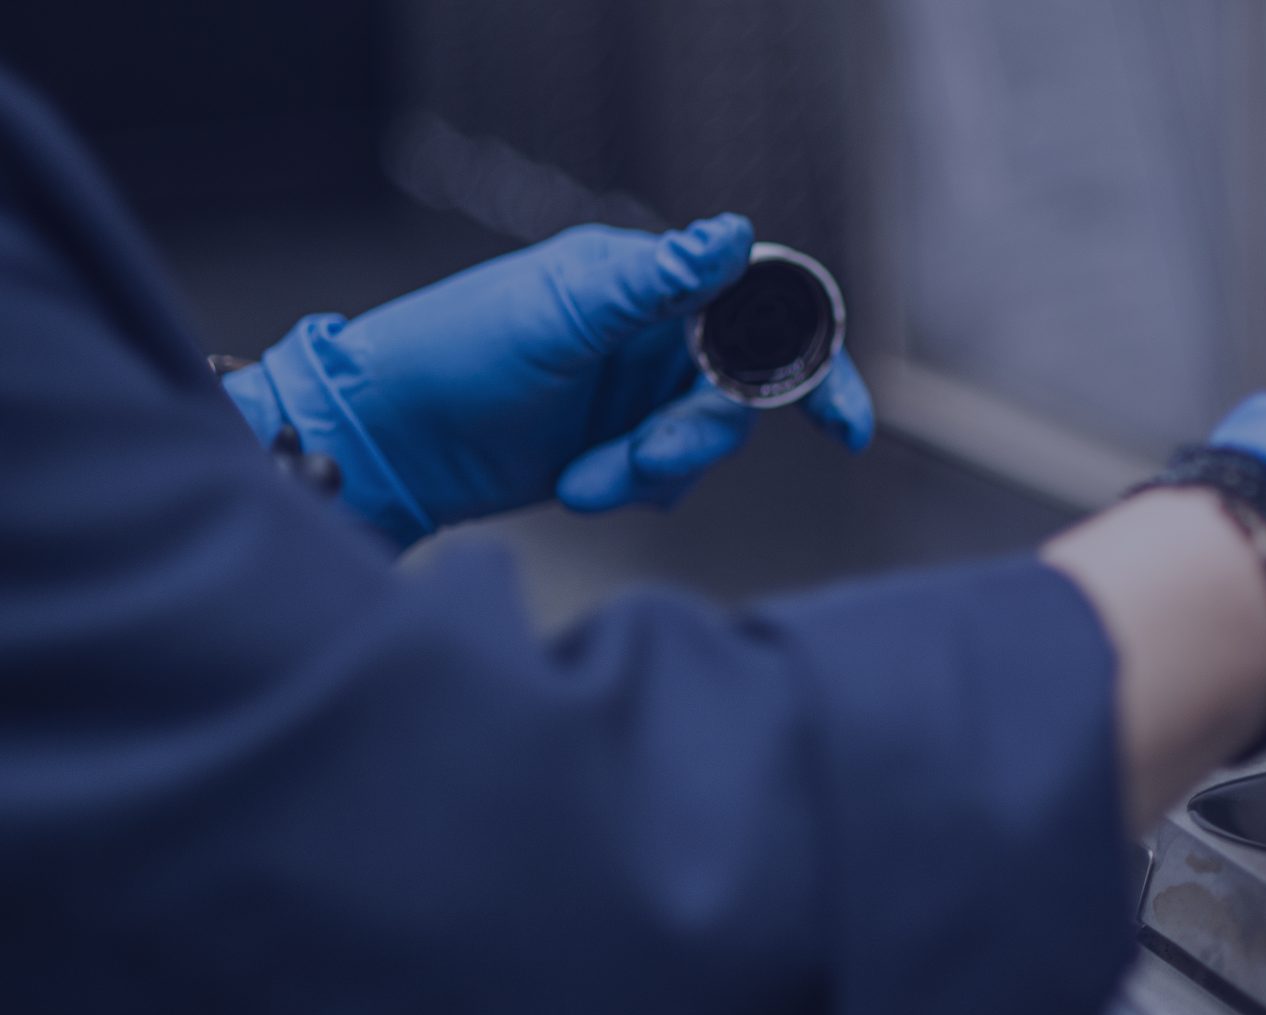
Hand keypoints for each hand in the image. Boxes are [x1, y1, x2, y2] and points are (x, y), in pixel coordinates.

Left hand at [220, 215, 874, 545]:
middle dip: (697, 436)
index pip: (760, 304)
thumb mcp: (557, 316)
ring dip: (653, 470)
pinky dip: (635, 489)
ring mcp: (634, 393)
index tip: (845, 425)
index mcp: (645, 283)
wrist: (381, 444)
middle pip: (740, 390)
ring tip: (583, 481)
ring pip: (703, 442)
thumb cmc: (448, 358)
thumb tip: (735, 234)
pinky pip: (667, 479)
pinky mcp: (615, 447)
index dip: (815, 359)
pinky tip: (580, 484)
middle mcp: (650, 333)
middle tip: (642, 461)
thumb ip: (655, 283)